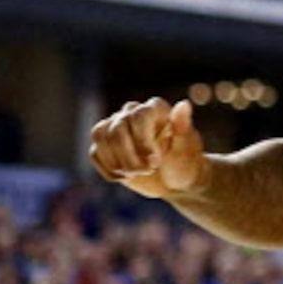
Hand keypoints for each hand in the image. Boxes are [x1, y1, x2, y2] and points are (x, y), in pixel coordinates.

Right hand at [89, 97, 211, 200]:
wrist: (175, 179)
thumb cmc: (185, 160)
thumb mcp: (187, 147)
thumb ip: (183, 126)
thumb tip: (183, 104)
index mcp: (156, 108)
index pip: (139, 116)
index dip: (143, 141)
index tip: (155, 162)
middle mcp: (134, 112)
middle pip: (116, 128)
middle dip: (128, 156)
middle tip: (146, 171)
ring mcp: (118, 127)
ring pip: (100, 134)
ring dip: (115, 161)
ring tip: (135, 174)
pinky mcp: (106, 145)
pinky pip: (95, 152)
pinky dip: (108, 169)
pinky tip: (125, 178)